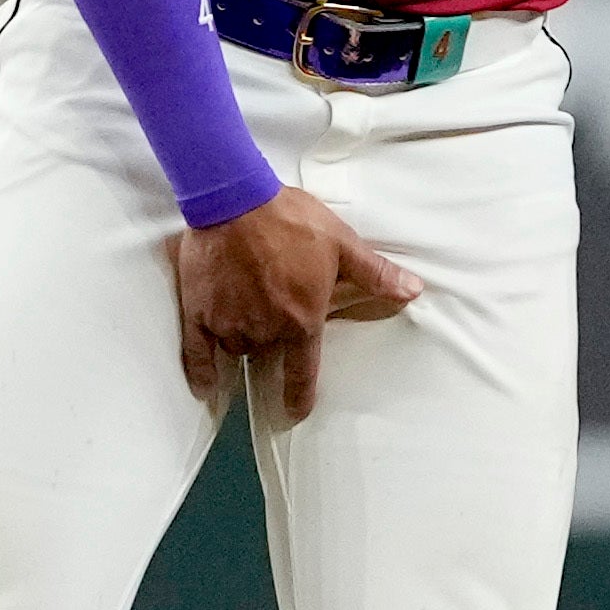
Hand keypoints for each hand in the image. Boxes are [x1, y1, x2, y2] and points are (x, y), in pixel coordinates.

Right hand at [169, 187, 417, 424]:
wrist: (235, 198)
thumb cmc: (292, 220)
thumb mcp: (343, 244)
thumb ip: (375, 274)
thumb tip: (413, 291)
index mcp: (301, 320)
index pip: (303, 371)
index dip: (300, 395)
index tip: (296, 411)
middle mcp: (264, 330)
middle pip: (268, 351)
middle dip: (273, 338)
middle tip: (273, 308)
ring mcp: (228, 323)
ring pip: (237, 346)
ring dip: (244, 338)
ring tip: (246, 311)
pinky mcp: (197, 312)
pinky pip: (196, 353)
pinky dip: (200, 370)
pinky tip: (204, 385)